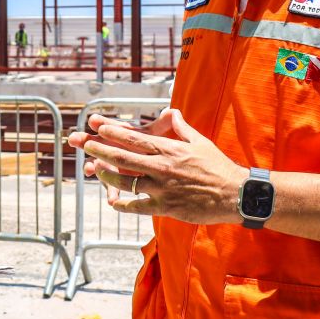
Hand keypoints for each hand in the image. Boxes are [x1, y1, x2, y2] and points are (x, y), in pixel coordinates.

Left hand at [77, 108, 247, 224]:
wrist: (235, 193)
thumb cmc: (218, 166)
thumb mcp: (200, 141)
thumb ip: (181, 127)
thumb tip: (171, 112)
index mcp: (169, 148)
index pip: (134, 137)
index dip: (113, 131)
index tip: (97, 126)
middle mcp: (162, 166)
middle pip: (123, 156)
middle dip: (101, 149)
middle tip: (85, 144)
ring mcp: (162, 188)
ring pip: (126, 181)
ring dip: (107, 175)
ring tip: (94, 169)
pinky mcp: (166, 207)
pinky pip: (137, 206)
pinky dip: (123, 204)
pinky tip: (113, 202)